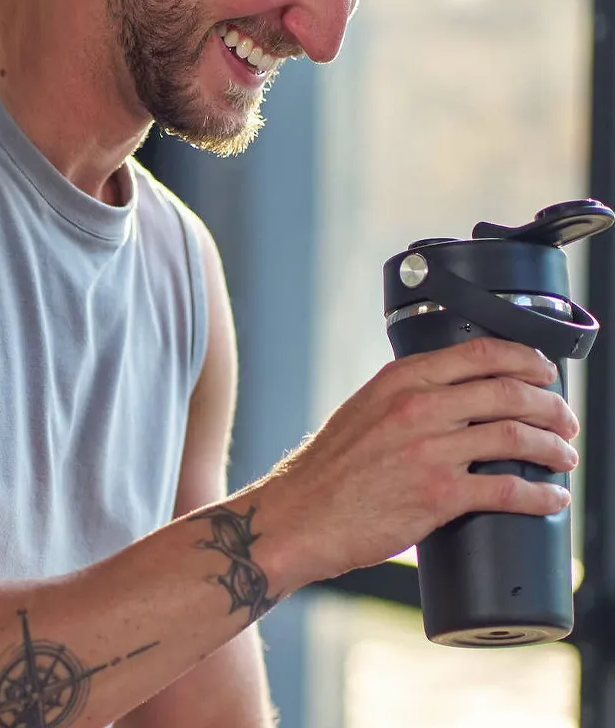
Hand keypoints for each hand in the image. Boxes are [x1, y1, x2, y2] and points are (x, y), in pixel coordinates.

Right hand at [258, 336, 577, 587]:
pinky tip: (552, 499)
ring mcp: (429, 450)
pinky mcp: (438, 495)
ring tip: (564, 457)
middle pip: (509, 391)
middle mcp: (418, 406)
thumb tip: (453, 399)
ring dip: (554, 448)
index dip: (526, 359)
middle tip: (565, 420)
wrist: (301, 514)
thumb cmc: (329, 468)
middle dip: (551, 406)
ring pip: (516, 437)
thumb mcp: (364, 409)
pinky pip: (508, 489)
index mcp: (400, 379)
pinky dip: (542, 495)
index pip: (480, 351)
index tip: (544, 372)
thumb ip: (405, 398)